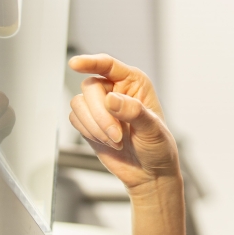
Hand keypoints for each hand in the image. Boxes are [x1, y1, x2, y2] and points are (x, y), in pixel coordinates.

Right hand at [68, 54, 179, 192]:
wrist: (149, 173)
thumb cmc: (158, 147)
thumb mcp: (153, 129)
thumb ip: (133, 112)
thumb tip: (111, 99)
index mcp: (134, 82)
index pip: (108, 65)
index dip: (90, 62)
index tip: (75, 63)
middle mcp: (115, 89)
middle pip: (90, 87)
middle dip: (101, 115)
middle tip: (117, 136)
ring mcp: (100, 106)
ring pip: (79, 103)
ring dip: (94, 126)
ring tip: (116, 141)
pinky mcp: (89, 122)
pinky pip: (75, 119)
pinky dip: (88, 132)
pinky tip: (106, 142)